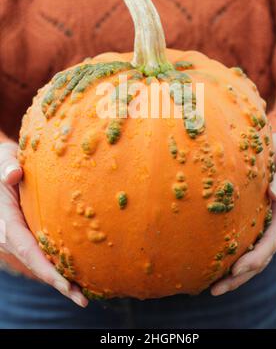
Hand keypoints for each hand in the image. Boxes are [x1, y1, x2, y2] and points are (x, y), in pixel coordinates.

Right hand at [0, 141, 87, 306]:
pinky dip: (58, 267)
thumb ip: (7, 167)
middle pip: (36, 265)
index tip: (66, 284)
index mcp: (6, 223)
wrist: (3, 168)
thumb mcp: (4, 160)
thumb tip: (13, 174)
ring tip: (85, 293)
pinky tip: (77, 275)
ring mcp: (18, 239)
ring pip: (40, 263)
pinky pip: (42, 254)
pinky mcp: (27, 236)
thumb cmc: (5, 162)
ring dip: (61, 279)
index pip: (28, 250)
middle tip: (83, 298)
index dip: (46, 270)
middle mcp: (11, 237)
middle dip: (59, 283)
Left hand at [211, 132, 275, 295]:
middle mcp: (271, 225)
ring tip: (210, 287)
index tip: (236, 269)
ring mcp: (259, 225)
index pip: (270, 243)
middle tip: (215, 289)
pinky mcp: (247, 221)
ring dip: (232, 274)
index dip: (254, 258)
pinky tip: (209, 264)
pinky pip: (238, 242)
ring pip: (247, 255)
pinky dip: (227, 256)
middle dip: (239, 276)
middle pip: (257, 258)